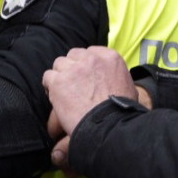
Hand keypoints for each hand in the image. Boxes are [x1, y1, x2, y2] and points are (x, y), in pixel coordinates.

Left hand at [43, 47, 134, 169]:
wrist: (109, 125)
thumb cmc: (121, 112)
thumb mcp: (129, 88)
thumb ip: (116, 77)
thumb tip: (111, 81)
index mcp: (110, 57)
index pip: (90, 52)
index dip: (85, 64)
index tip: (85, 76)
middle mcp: (91, 59)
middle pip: (74, 55)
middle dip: (72, 68)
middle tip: (74, 85)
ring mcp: (74, 68)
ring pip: (59, 64)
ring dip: (60, 76)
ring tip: (64, 92)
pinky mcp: (58, 81)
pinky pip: (48, 77)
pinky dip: (50, 87)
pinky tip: (56, 97)